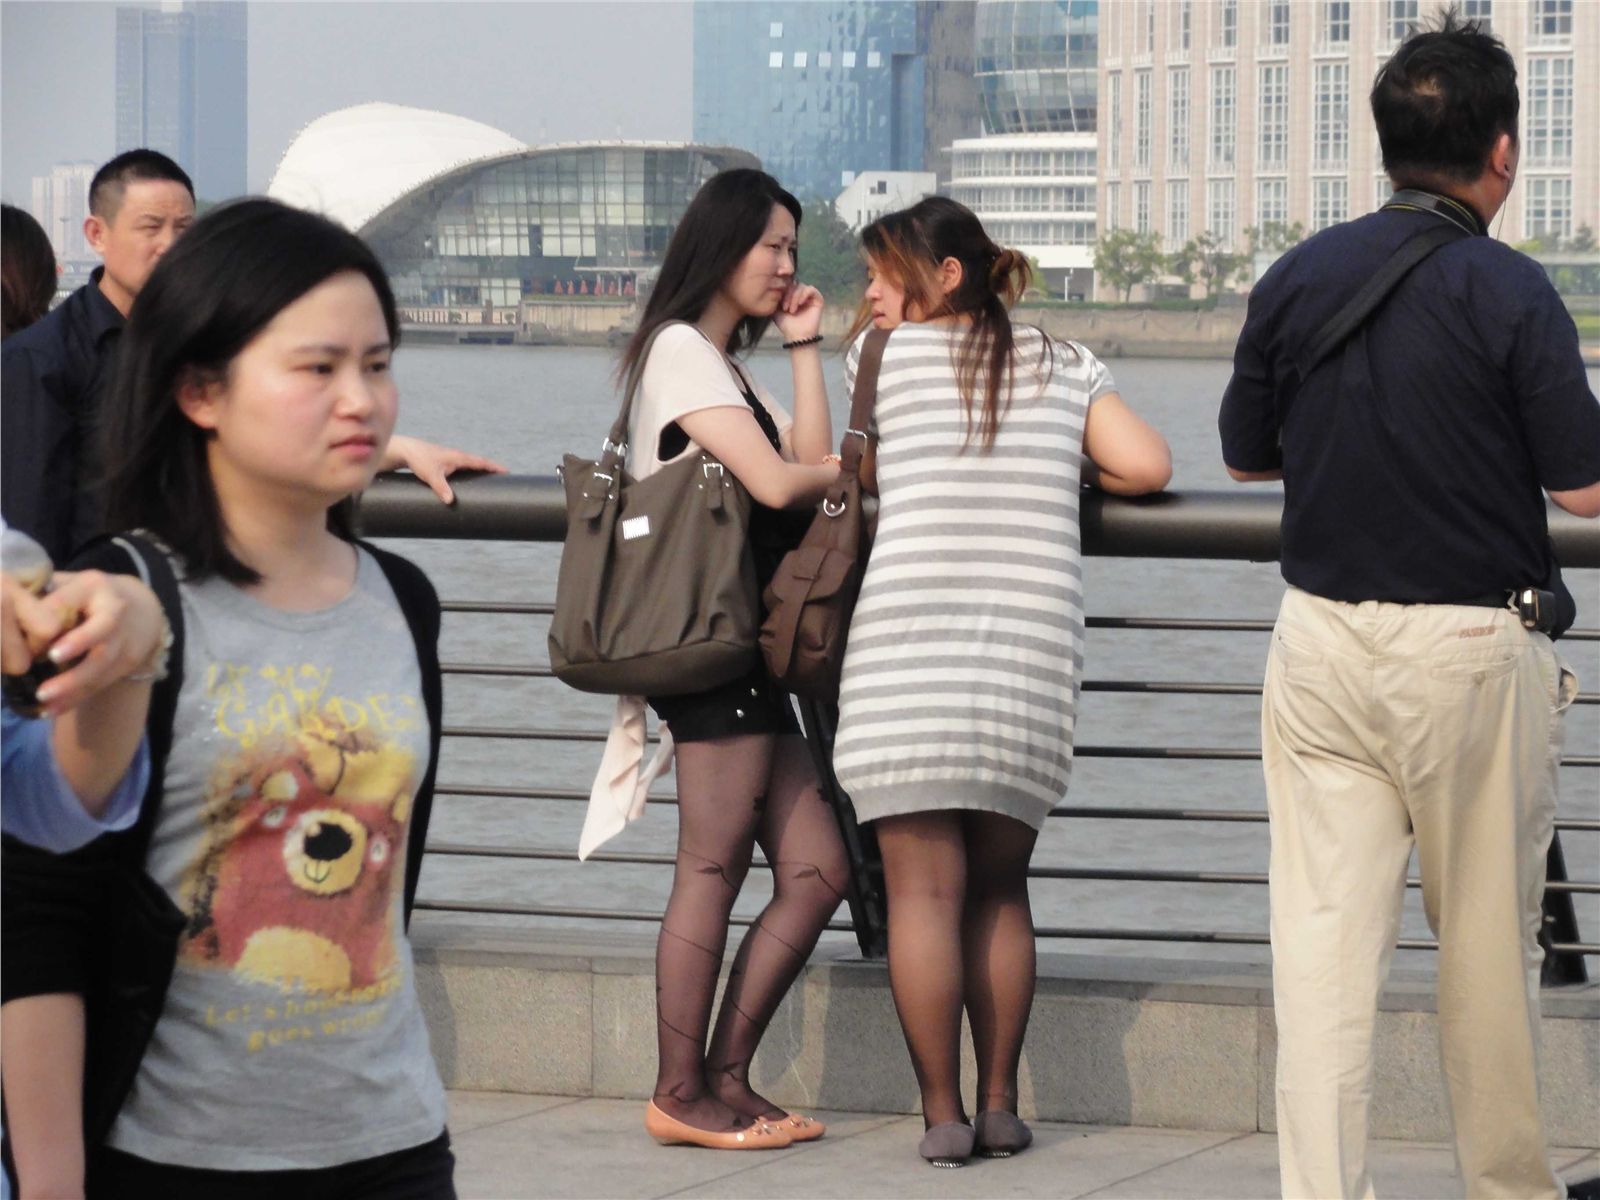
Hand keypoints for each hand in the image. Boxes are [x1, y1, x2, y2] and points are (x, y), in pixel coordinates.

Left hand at [3, 570, 165, 715]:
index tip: (33, 641)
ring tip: (43, 698)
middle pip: (99, 631)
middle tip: (47, 665)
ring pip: (102, 663)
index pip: (68, 601)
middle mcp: (114, 609)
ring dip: (73, 684)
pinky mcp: (128, 660)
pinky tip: (52, 709)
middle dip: (75, 649)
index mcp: (92, 586)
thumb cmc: (86, 597)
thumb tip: (4, 612)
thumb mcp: (67, 586)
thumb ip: (40, 596)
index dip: (51, 620)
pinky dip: (76, 698)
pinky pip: (101, 682)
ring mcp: (125, 637)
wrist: (139, 609)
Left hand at [381, 434, 508, 503]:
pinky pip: (464, 468)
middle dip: (492, 470)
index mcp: (459, 457)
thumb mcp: (432, 476)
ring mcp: (453, 459)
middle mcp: (458, 457)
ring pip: (472, 466)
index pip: (482, 462)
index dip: (494, 467)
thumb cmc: (420, 461)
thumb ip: (441, 488)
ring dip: (482, 471)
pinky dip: (472, 472)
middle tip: (504, 478)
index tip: (507, 472)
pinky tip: (471, 480)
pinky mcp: (447, 463)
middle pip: (480, 464)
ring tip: (492, 480)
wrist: (407, 451)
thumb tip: (450, 501)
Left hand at [772, 283, 823, 342]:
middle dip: (787, 295)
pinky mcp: (818, 299)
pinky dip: (804, 294)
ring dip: (794, 297)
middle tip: (784, 308)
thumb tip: (772, 284)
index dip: (782, 290)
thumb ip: (775, 296)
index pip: (786, 284)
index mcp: (791, 294)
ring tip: (791, 310)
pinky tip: (799, 304)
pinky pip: (811, 289)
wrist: (797, 336)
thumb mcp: (776, 308)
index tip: (778, 303)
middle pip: (793, 284)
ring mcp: (810, 296)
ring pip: (801, 286)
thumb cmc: (786, 324)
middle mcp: (801, 294)